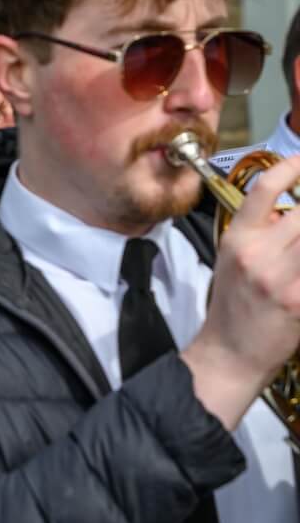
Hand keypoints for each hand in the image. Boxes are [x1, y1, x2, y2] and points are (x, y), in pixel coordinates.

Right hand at [184, 152, 299, 427]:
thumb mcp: (232, 261)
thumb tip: (292, 213)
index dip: (291, 167)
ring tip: (299, 251)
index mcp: (237, 241)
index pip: (264, 189)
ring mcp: (281, 279)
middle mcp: (257, 255)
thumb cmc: (233, 309)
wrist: (230, 355)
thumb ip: (261, 234)